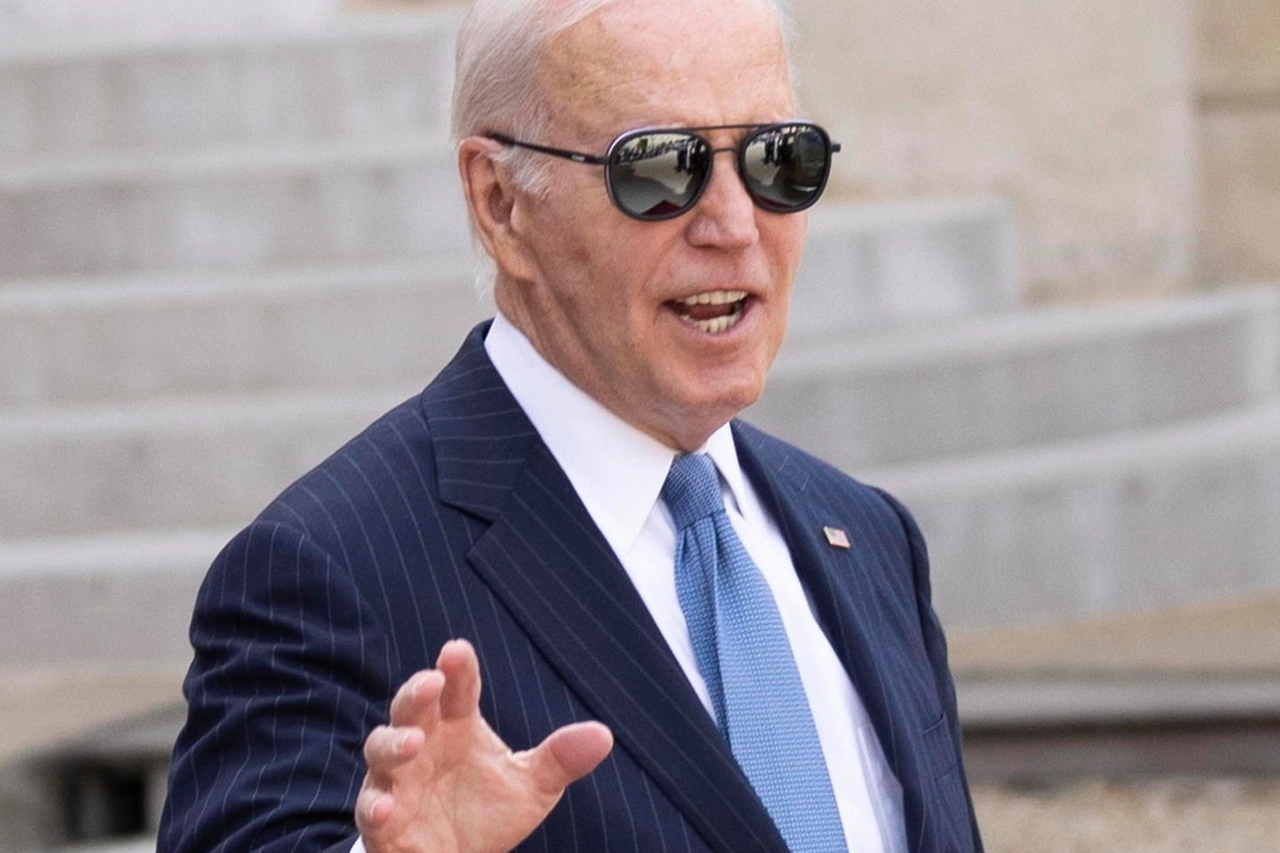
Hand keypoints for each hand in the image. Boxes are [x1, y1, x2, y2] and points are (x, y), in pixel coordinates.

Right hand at [356, 639, 613, 852]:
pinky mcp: (383, 820)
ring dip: (394, 744)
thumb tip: (604, 735)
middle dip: (416, 692)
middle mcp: (423, 743)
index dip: (457, 669)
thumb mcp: (532, 786)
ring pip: (382, 750)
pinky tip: (386, 807)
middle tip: (431, 682)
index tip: (458, 651)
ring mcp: (398, 779)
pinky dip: (375, 806)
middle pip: (410, 707)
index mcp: (457, 725)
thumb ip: (560, 760)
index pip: (457, 688)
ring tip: (414, 743)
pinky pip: (371, 808)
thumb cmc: (489, 812)